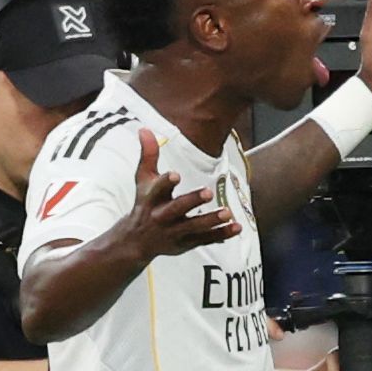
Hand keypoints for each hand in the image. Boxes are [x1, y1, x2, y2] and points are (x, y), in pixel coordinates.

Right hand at [113, 130, 239, 260]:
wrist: (135, 241)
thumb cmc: (144, 204)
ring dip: (210, 220)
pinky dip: (221, 235)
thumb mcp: (142, 180)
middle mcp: (161, 216)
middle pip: (176, 209)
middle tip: (208, 192)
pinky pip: (204, 239)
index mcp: (151, 199)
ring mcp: (173, 232)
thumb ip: (148, 155)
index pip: (158, 189)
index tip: (176, 175)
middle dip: (191, 201)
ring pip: (193, 227)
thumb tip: (144, 128)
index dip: (166, 182)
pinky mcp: (185, 243)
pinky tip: (236, 227)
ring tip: (227, 212)